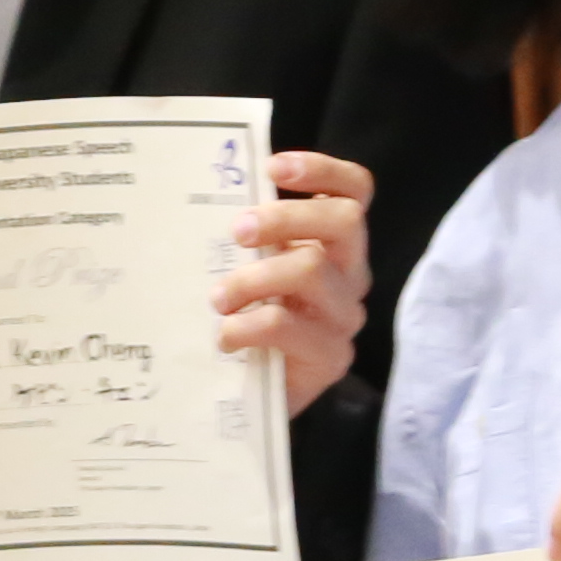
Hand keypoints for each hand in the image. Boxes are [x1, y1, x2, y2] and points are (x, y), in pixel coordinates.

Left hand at [217, 150, 375, 415]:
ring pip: (310, 270)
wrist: (253, 394)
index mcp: (334, 242)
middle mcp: (349, 273)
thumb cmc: (248, 317)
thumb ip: (249, 237)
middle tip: (237, 231)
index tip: (273, 165)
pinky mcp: (331, 357)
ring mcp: (344, 316)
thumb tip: (205, 195)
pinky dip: (246, 326)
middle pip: (344, 221)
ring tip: (218, 298)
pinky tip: (225, 337)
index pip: (355, 190)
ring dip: (252, 278)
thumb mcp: (250, 267)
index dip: (322, 170)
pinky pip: (287, 326)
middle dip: (284, 217)